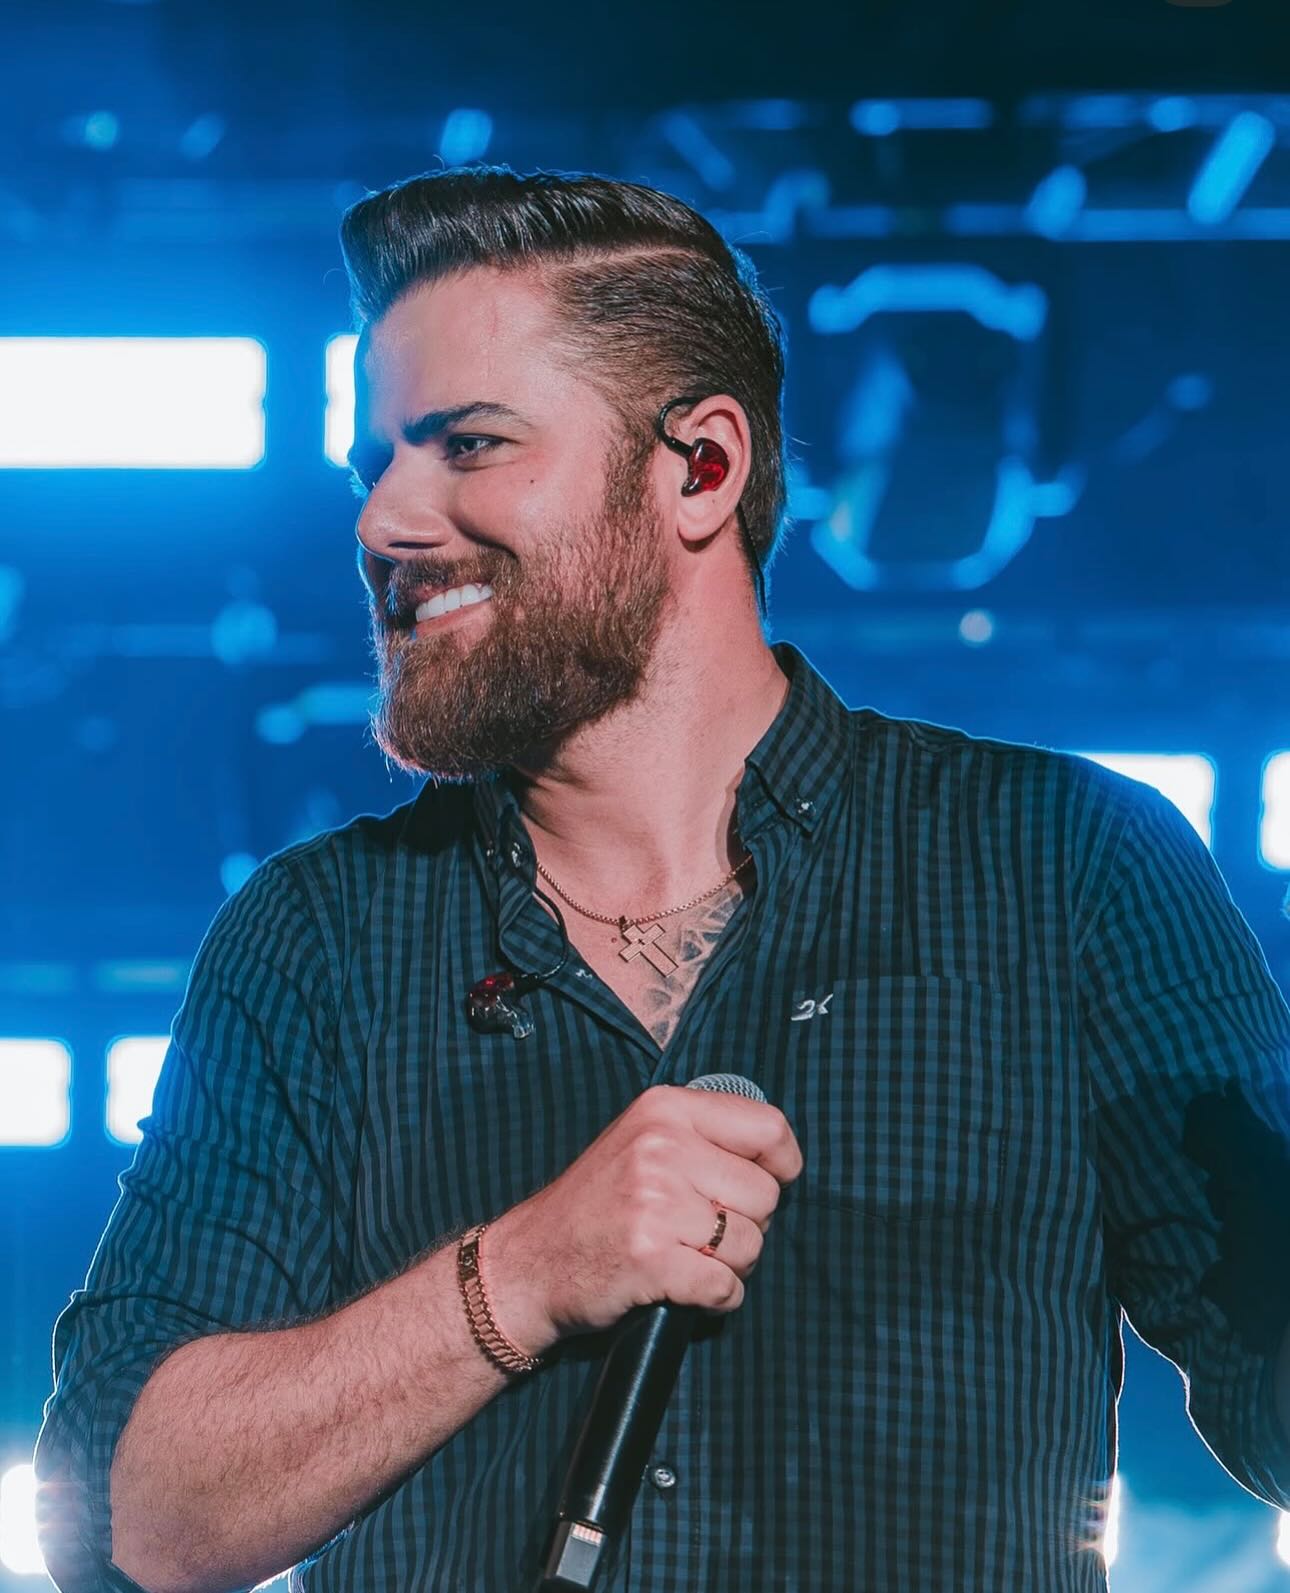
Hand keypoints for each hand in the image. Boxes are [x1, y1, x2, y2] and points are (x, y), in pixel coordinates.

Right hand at [484, 1084, 802, 1354]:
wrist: (529, 1263)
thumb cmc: (598, 1203)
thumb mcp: (642, 1139)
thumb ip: (703, 1136)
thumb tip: (781, 1155)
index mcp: (665, 1109)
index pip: (768, 1127)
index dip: (783, 1164)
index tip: (769, 1183)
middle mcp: (661, 1147)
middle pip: (766, 1195)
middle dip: (747, 1223)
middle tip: (703, 1230)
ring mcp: (655, 1202)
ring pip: (750, 1244)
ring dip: (730, 1265)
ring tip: (687, 1256)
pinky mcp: (650, 1258)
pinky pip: (726, 1287)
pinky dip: (717, 1298)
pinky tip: (685, 1288)